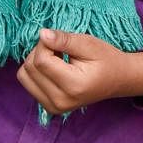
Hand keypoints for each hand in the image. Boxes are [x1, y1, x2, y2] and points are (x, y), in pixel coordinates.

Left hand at [17, 29, 142, 114]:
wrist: (117, 80)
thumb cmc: (105, 59)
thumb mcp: (88, 44)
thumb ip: (64, 40)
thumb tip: (42, 34)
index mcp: (73, 86)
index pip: (40, 61)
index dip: (45, 43)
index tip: (59, 40)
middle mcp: (60, 102)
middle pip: (30, 68)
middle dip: (41, 51)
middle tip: (61, 49)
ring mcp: (54, 107)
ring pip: (24, 76)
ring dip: (36, 61)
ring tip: (57, 59)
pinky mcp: (49, 107)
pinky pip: (28, 83)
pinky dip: (36, 71)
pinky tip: (54, 68)